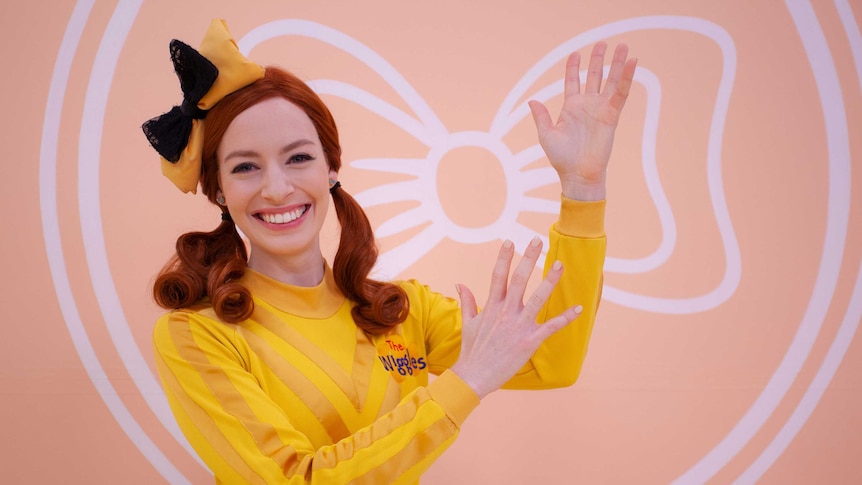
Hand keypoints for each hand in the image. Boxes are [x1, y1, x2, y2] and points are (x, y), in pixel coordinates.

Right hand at [451, 238, 582, 398]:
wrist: (473, 377)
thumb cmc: (472, 352)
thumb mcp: (468, 324)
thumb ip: (467, 301)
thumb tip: (460, 284)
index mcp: (491, 307)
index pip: (498, 276)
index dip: (504, 258)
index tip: (510, 241)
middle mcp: (505, 312)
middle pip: (518, 279)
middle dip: (528, 258)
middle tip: (537, 240)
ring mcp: (518, 326)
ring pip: (537, 297)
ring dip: (550, 280)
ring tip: (559, 264)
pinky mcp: (529, 341)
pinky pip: (551, 326)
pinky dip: (566, 317)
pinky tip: (579, 308)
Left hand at [528, 42, 637, 200]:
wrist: (577, 173)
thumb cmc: (561, 158)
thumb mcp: (546, 135)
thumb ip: (541, 116)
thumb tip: (532, 100)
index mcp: (570, 107)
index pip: (573, 81)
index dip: (574, 67)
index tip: (575, 53)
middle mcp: (587, 105)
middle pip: (594, 76)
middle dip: (598, 59)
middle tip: (602, 43)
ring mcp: (600, 109)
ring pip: (610, 81)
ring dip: (617, 64)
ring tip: (623, 46)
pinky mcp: (612, 115)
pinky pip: (621, 93)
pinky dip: (627, 78)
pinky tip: (632, 63)